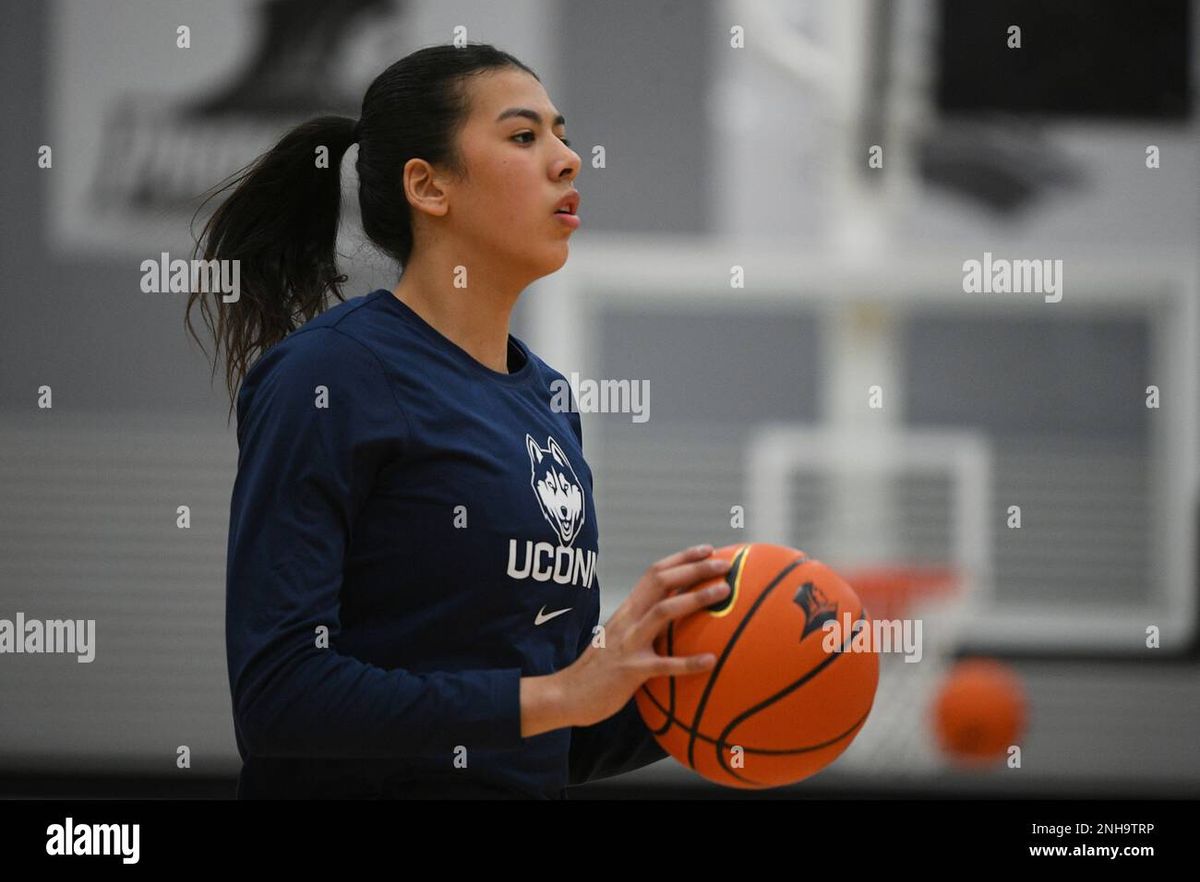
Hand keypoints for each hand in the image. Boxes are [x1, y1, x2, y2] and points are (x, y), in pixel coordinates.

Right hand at [558, 544, 731, 727]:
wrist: (568, 694)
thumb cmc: (601, 667)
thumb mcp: (620, 635)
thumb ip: (643, 622)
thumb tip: (675, 613)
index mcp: (627, 609)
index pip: (655, 573)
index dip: (682, 558)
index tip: (709, 549)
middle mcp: (628, 619)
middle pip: (661, 582)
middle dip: (694, 569)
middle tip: (725, 564)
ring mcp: (629, 643)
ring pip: (664, 612)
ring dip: (695, 598)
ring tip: (723, 593)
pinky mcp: (631, 671)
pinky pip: (663, 665)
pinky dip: (689, 662)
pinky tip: (712, 661)